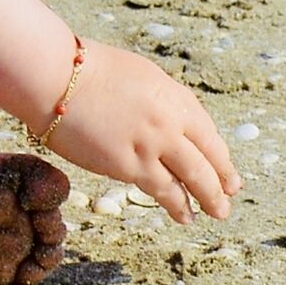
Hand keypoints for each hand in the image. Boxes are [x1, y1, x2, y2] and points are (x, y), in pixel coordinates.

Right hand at [37, 41, 242, 221]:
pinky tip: (182, 213)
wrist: (55, 78)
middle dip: (221, 182)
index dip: (220, 155)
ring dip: (206, 199)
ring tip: (216, 212)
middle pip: (206, 159)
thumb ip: (160, 101)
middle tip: (229, 197)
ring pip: (190, 179)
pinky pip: (160, 189)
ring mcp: (150, 145)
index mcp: (173, 96)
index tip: (226, 169)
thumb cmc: (86, 71)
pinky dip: (175, 204)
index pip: (207, 132)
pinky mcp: (128, 166)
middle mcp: (169, 122)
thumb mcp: (139, 76)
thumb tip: (171, 125)